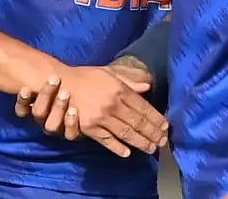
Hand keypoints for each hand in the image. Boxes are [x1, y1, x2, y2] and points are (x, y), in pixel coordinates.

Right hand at [14, 67, 166, 156]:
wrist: (62, 83)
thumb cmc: (87, 77)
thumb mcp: (109, 74)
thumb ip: (129, 82)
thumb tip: (147, 87)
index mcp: (120, 90)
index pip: (143, 107)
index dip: (156, 118)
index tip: (165, 127)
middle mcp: (113, 104)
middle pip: (138, 122)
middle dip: (152, 133)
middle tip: (163, 142)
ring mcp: (101, 117)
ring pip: (126, 133)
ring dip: (140, 142)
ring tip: (151, 149)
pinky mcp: (89, 128)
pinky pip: (107, 140)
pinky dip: (118, 148)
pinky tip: (128, 153)